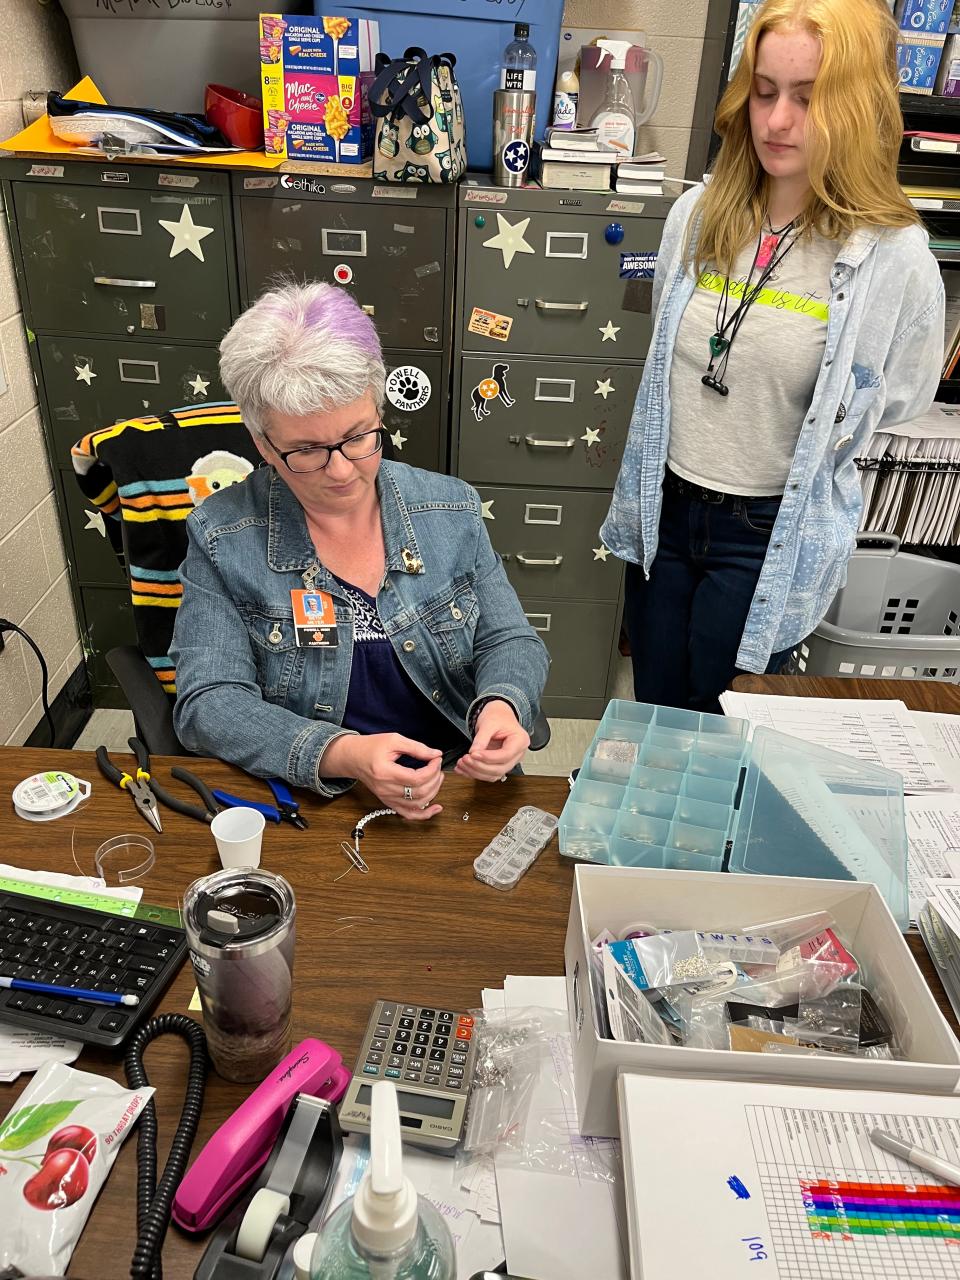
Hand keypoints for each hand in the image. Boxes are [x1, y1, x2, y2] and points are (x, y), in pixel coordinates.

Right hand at [323, 733, 443, 820]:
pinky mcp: (389, 802)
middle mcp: (386, 789)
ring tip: (437, 778)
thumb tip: (435, 754)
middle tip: (437, 766)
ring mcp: (387, 798)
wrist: (353, 758)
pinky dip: (424, 814)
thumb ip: (416, 748)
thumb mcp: (394, 740)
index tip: (436, 759)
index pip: (416, 778)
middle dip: (435, 779)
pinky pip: (409, 814)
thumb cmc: (370, 747)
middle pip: (420, 792)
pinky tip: (436, 808)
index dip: (432, 769)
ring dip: (433, 792)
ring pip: (418, 804)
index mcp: (385, 772)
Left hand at [455, 700, 528, 781]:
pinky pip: (488, 774)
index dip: (488, 757)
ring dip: (476, 772)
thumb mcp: (489, 722)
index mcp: (520, 741)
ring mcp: (509, 761)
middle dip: (480, 766)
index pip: (505, 755)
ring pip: (494, 775)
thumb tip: (473, 752)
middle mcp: (517, 754)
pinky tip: (463, 769)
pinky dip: (474, 773)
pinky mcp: (499, 765)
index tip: (473, 754)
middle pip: (500, 769)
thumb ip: (481, 738)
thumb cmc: (498, 716)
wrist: (498, 714)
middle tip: (465, 759)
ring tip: (461, 764)